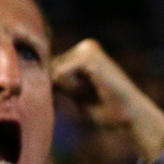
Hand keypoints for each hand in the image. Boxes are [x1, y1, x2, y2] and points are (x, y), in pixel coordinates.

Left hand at [51, 39, 163, 163]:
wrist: (131, 118)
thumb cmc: (106, 109)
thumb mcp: (74, 93)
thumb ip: (58, 82)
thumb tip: (32, 76)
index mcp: (84, 52)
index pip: (49, 68)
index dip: (57, 88)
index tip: (81, 95)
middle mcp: (86, 46)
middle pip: (48, 69)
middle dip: (60, 88)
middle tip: (88, 94)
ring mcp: (88, 49)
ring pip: (53, 72)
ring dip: (67, 89)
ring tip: (92, 92)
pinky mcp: (89, 58)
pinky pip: (59, 75)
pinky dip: (71, 89)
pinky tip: (93, 89)